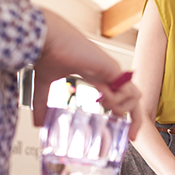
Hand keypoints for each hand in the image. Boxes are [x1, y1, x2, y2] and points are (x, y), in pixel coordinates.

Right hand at [31, 8, 141, 139]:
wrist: (47, 37)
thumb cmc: (47, 53)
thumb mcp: (45, 85)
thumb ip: (43, 104)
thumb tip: (38, 124)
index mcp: (98, 76)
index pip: (121, 96)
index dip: (124, 114)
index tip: (123, 132)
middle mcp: (109, 75)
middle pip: (135, 99)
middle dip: (136, 120)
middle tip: (131, 136)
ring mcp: (113, 71)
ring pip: (135, 96)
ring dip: (122, 107)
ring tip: (104, 103)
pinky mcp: (113, 69)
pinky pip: (126, 91)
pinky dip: (116, 100)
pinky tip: (102, 95)